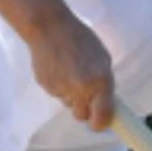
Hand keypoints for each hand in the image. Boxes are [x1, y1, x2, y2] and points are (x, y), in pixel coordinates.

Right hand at [28, 11, 114, 129]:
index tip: (101, 122)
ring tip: (70, 71)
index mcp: (100, 83)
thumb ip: (105, 84)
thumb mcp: (103, 59)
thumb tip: (105, 105)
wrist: (49, 27)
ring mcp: (61, 90)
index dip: (101, 123)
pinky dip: (59, 85)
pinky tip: (58, 68)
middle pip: (82, 116)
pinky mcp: (46, 87)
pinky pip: (57, 94)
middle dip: (85, 108)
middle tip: (85, 92)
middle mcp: (81, 90)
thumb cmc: (81, 39)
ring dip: (71, 94)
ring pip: (69, 104)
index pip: (101, 119)